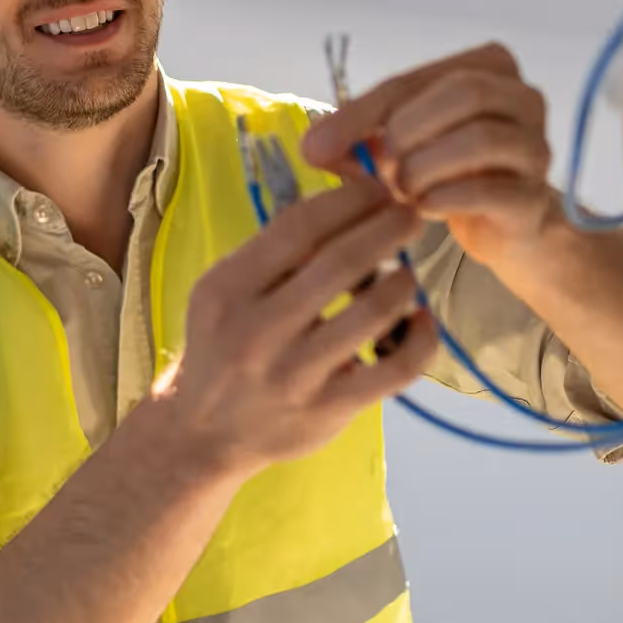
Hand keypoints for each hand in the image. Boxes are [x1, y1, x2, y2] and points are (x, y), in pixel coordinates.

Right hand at [146, 180, 441, 476]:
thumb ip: (273, 253)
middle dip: (388, 228)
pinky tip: (420, 320)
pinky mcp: (328, 409)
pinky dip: (420, 339)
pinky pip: (396, 369)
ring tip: (406, 272)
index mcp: (228, 289)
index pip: (300, 227)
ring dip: (403, 281)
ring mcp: (295, 374)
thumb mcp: (223, 291)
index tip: (377, 189)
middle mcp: (258, 330)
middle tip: (411, 215)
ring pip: (374, 312)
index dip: (349, 200)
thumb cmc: (222, 347)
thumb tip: (345, 202)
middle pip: (342, 262)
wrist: (202, 432)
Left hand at [302, 42, 556, 265]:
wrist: (503, 227)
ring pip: (481, 138)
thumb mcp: (400, 144)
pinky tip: (423, 209)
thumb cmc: (449, 173)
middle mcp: (524, 97)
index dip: (361, 112)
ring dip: (425, 166)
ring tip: (402, 189)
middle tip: (380, 166)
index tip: (318, 147)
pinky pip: (489, 190)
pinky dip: (445, 200)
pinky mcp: (534, 197)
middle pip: (464, 92)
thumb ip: (358, 136)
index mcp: (489, 66)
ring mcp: (536, 147)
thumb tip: (312, 146)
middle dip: (408, 130)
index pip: (416, 79)